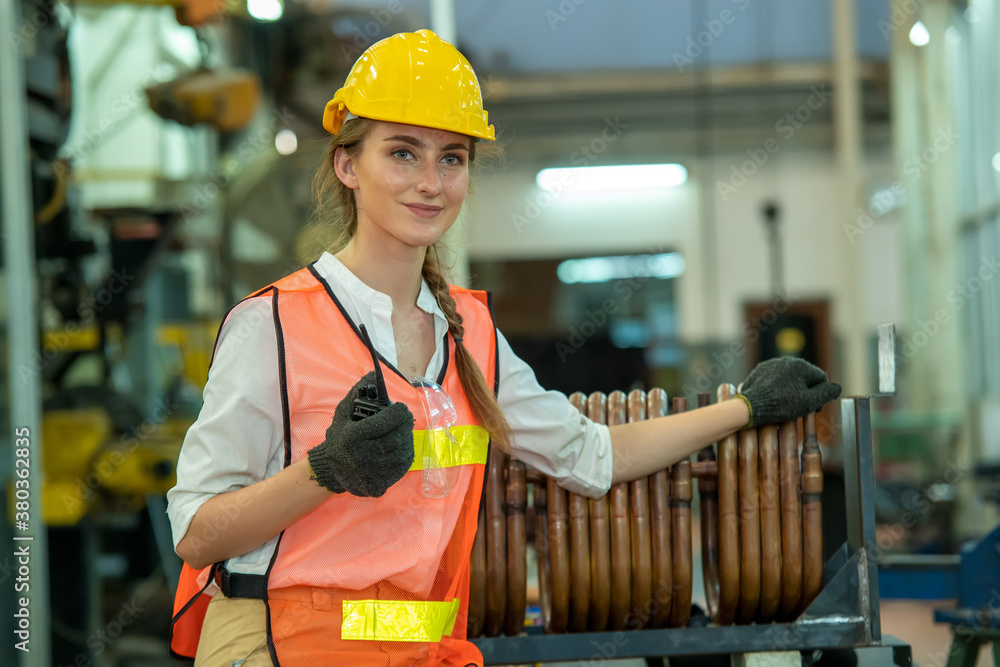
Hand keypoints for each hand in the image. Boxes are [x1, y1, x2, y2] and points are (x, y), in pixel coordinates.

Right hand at [307, 372, 414, 496]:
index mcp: (354, 436)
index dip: (399, 413)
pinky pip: (401, 469)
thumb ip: (358, 393)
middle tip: (407, 419)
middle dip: (406, 425)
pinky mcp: (378, 485)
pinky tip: (402, 448)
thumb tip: (373, 374)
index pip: (385, 422)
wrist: (330, 470)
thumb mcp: (343, 413)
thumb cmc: (339, 438)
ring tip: (404, 432)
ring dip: (407, 440)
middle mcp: (363, 456)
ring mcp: (371, 473)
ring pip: (401, 454)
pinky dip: (406, 457)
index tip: (401, 408)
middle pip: (396, 438)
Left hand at [737, 357, 841, 427]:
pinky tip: (775, 401)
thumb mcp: (809, 401)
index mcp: (800, 365)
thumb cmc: (781, 404)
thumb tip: (837, 387)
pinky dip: (779, 390)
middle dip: (806, 392)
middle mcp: (785, 361)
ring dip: (793, 391)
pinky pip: (775, 380)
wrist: (750, 406)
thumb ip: (826, 393)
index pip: (820, 378)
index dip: (821, 395)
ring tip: (788, 406)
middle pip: (804, 378)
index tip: (815, 409)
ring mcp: (770, 365)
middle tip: (802, 409)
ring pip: (789, 379)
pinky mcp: (759, 372)